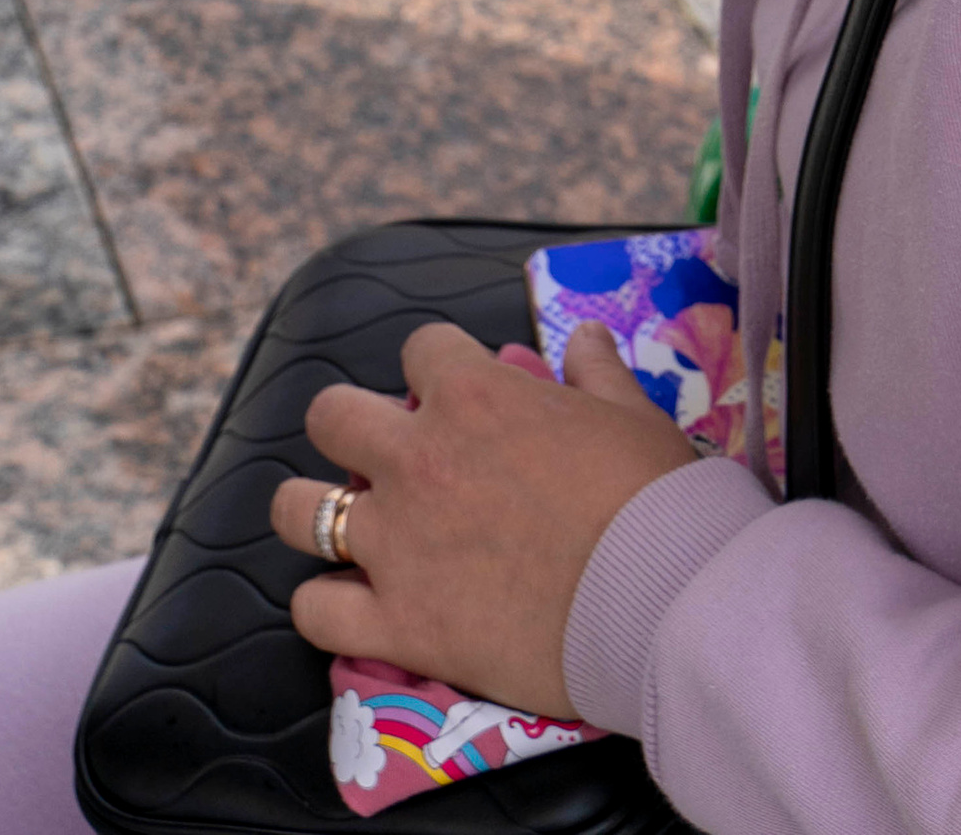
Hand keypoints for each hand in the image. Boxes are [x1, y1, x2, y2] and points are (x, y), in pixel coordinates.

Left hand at [272, 324, 698, 719]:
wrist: (662, 600)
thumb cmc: (654, 500)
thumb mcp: (631, 413)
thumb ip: (596, 370)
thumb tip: (583, 336)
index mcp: (472, 394)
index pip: (420, 348)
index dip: (437, 370)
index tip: (455, 396)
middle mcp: (418, 458)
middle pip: (331, 416)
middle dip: (349, 428)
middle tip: (383, 457)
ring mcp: (399, 543)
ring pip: (298, 510)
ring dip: (313, 511)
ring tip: (341, 526)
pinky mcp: (400, 623)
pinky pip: (318, 612)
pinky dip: (324, 607)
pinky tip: (348, 604)